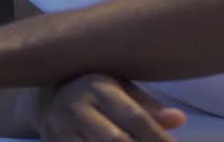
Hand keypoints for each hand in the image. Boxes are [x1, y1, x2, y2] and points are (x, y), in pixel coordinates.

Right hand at [38, 74, 185, 141]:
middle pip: (115, 140)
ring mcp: (60, 130)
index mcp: (98, 87)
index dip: (157, 137)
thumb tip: (179, 120)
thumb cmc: (92, 91)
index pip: (133, 116)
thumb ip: (147, 106)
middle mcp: (77, 107)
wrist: (44, 96)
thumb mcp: (119, 89)